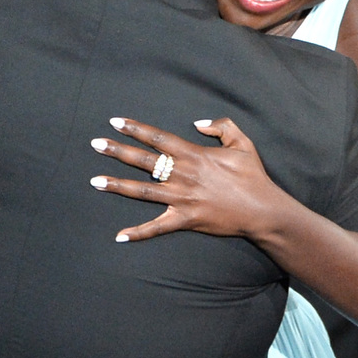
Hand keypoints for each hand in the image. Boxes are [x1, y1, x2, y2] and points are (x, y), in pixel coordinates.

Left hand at [90, 117, 288, 242]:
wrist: (263, 209)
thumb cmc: (253, 175)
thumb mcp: (242, 142)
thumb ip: (221, 126)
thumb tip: (199, 123)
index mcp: (193, 154)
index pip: (157, 138)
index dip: (135, 129)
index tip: (116, 122)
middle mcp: (182, 175)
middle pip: (143, 160)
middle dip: (117, 151)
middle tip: (96, 143)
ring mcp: (181, 198)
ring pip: (142, 191)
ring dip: (117, 185)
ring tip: (94, 181)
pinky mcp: (185, 219)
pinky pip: (157, 226)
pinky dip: (138, 232)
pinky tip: (120, 236)